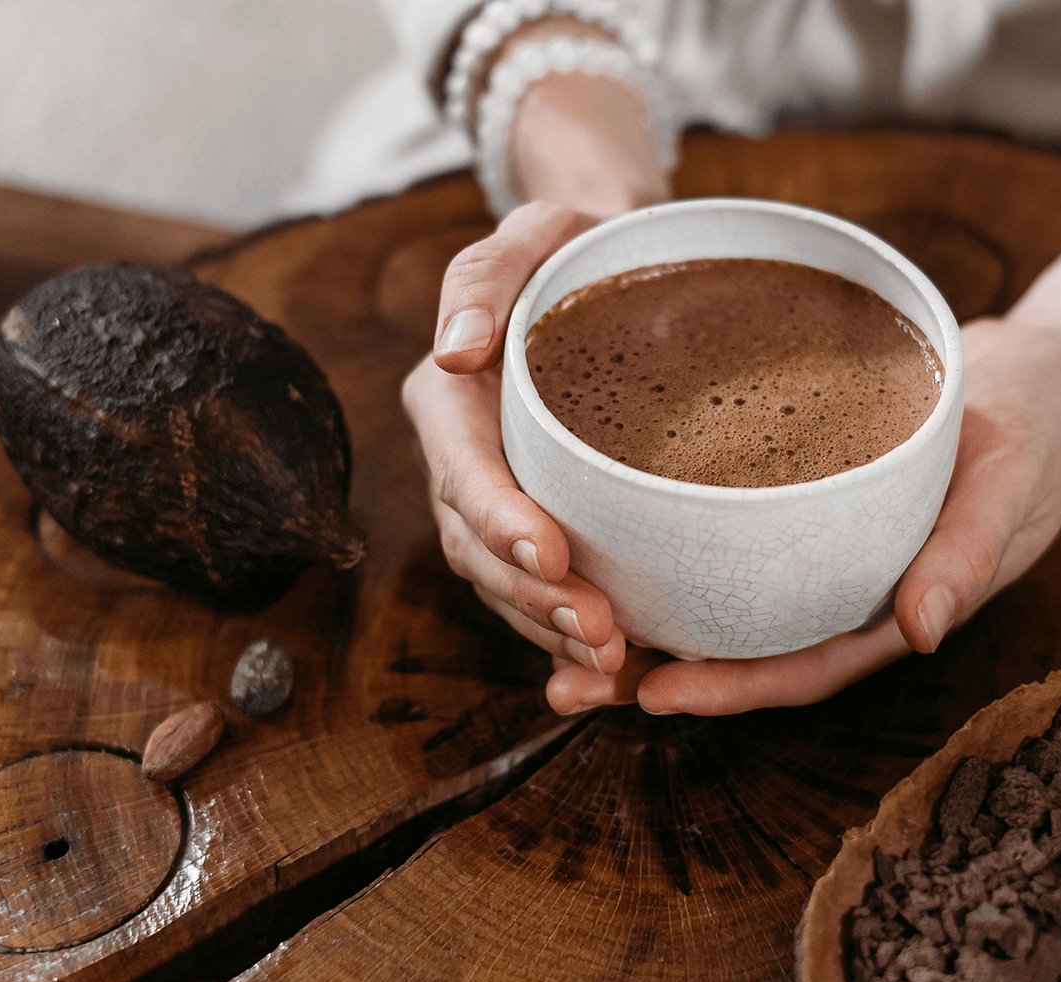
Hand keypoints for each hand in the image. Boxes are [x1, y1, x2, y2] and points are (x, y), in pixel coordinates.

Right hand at [403, 202, 629, 698]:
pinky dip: (563, 636)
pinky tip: (610, 669)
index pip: (462, 467)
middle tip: (600, 633)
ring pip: (504, 584)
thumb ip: (484, 278)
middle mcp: (460, 460)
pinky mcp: (532, 525)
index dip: (497, 517)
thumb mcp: (534, 233)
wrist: (610, 276)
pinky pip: (534, 592)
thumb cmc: (575, 250)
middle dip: (531, 597)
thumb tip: (456, 351)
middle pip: (477, 545)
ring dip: (549, 631)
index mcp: (449, 398)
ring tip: (612, 664)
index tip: (549, 553)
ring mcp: (493, 502)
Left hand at [549, 156, 1060, 715]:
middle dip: (657, 674)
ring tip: (551, 628)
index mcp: (889, 608)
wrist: (1033, 376)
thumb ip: (969, 554)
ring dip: (642, 623)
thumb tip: (923, 629)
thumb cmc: (1031, 431)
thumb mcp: (1011, 484)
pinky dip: (665, 553)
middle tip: (566, 686)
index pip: (800, 666)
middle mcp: (838, 591)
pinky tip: (600, 546)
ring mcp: (813, 552)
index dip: (730, 688)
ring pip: (719, 603)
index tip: (653, 694)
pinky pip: (723, 540)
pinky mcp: (792, 505)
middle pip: (740, 649)